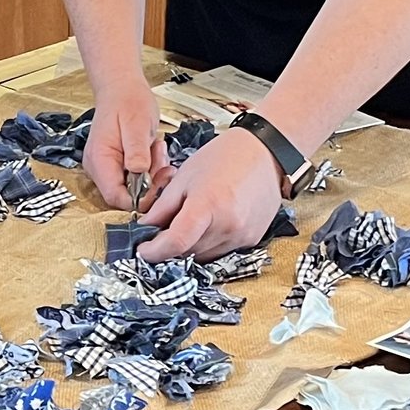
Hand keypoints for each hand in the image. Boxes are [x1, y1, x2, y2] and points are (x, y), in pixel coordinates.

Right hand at [82, 73, 171, 208]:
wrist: (122, 88)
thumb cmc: (127, 101)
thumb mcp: (136, 125)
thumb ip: (136, 151)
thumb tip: (139, 172)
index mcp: (100, 160)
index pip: (115, 196)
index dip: (139, 199)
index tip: (158, 184)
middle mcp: (100, 168)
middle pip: (125, 195)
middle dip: (149, 185)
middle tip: (164, 165)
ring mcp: (107, 167)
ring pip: (134, 188)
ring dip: (152, 174)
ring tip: (157, 151)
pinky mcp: (117, 164)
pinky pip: (136, 177)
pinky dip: (150, 168)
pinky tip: (153, 151)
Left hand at [136, 124, 284, 262]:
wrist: (265, 153)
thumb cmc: (225, 157)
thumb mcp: (185, 177)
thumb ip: (162, 207)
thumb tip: (145, 227)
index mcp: (208, 206)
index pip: (176, 242)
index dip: (154, 251)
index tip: (144, 250)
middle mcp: (228, 226)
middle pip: (188, 252)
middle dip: (170, 246)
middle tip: (162, 232)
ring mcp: (242, 235)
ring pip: (204, 256)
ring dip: (190, 247)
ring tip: (190, 222)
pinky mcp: (252, 239)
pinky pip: (222, 251)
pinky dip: (209, 243)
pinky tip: (210, 224)